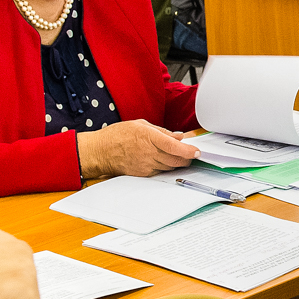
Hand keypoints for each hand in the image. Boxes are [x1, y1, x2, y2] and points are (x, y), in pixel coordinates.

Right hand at [77, 119, 197, 178]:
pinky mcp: (143, 173)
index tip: (197, 151)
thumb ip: (162, 131)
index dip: (189, 150)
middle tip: (192, 153)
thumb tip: (178, 136)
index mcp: (149, 138)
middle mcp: (149, 153)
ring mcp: (146, 165)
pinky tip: (165, 160)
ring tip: (180, 156)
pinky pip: (160, 171)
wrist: (100, 152)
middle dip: (187, 158)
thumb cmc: (117, 136)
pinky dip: (166, 166)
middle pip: (176, 160)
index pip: (175, 147)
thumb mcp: (141, 125)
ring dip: (178, 162)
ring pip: (170, 167)